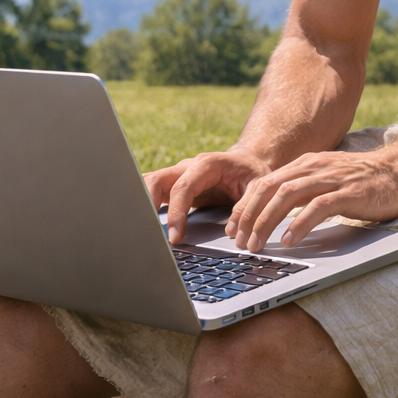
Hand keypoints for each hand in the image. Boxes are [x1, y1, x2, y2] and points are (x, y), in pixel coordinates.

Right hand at [147, 149, 271, 243]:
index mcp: (207, 164)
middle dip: (147, 205)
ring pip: (149, 184)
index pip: (183, 187)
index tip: (175, 236)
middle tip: (147, 233)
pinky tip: (141, 224)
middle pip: (156, 180)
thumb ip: (247, 206)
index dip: (176, 212)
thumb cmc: (253, 173)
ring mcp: (178, 175)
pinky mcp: (173, 186)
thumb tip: (231, 232)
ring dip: (141, 204)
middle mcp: (187, 167)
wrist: (249, 162)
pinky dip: (144, 205)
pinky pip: (152, 192)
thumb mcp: (259, 186)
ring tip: (138, 230)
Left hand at [227, 149, 397, 251]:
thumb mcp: (327, 180)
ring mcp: (332, 178)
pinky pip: (318, 207)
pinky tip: (289, 240)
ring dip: (267, 221)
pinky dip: (299, 224)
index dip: (244, 205)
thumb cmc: (364, 181)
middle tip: (238, 241)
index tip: (232, 228)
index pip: (264, 182)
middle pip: (270, 188)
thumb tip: (275, 214)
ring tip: (255, 244)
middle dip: (249, 215)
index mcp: (306, 164)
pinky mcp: (349, 192)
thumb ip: (304, 190)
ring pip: (288, 196)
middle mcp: (314, 167)